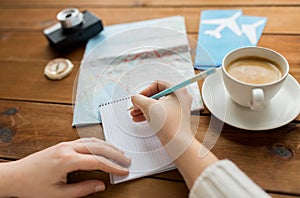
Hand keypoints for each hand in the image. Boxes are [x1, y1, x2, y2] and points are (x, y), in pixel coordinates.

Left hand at [0, 138, 130, 197]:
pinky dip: (98, 143)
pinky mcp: (63, 144)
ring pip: (93, 141)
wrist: (15, 176)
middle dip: (115, 153)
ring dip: (108, 146)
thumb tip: (100, 185)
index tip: (123, 170)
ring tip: (120, 153)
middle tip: (127, 160)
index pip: (97, 161)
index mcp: (67, 160)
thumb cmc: (32, 186)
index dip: (113, 166)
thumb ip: (82, 189)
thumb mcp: (58, 194)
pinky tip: (103, 147)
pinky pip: (85, 140)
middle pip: (98, 147)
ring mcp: (65, 144)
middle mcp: (67, 148)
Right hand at [130, 80, 192, 143]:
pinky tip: (141, 119)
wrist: (178, 143)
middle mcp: (180, 98)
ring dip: (145, 109)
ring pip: (158, 104)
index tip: (138, 98)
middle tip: (135, 107)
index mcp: (178, 90)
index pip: (158, 84)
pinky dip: (151, 114)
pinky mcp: (177, 118)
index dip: (145, 91)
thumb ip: (138, 99)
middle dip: (143, 102)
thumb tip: (135, 98)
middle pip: (157, 95)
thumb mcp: (149, 107)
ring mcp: (179, 108)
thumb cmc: (170, 125)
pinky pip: (161, 112)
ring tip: (135, 115)